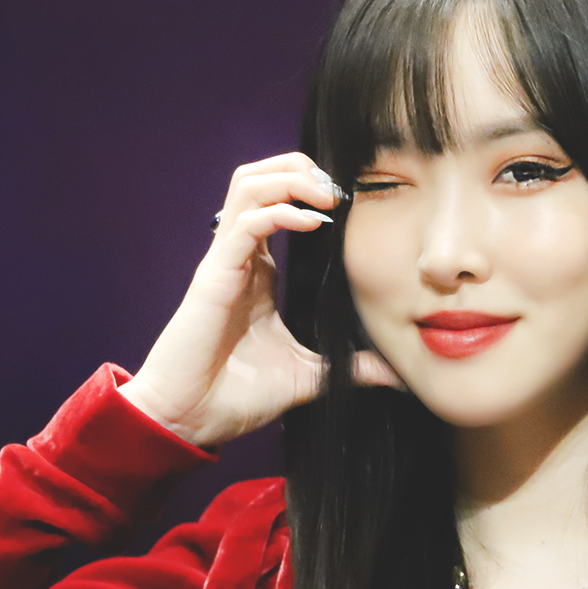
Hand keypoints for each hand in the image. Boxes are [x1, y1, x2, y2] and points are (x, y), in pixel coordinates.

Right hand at [119, 152, 400, 447]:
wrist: (191, 420)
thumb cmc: (237, 396)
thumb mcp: (309, 376)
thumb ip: (351, 368)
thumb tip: (396, 375)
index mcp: (259, 271)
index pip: (279, 202)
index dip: (313, 190)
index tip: (354, 205)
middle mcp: (241, 257)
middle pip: (260, 177)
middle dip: (301, 169)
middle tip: (339, 190)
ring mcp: (226, 262)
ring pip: (248, 185)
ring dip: (290, 178)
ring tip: (327, 196)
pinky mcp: (215, 275)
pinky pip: (245, 223)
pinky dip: (279, 211)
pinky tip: (311, 222)